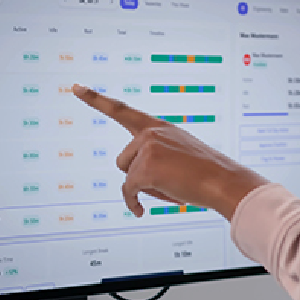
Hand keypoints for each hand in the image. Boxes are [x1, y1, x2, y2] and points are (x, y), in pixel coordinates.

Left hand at [73, 84, 267, 218]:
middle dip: (138, 176)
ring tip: (171, 188)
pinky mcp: (145, 168)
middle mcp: (151, 132)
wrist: (224, 181)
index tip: (76, 87)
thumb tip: (134, 181)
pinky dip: (132, 202)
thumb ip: (156, 155)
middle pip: (124, 160)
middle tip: (167, 182)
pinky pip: (128, 190)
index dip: (95, 99)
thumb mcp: (180, 154)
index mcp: (159, 126)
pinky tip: (141, 211)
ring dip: (143, 187)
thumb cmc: (207, 173)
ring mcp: (148, 148)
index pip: (121, 109)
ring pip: (127, 176)